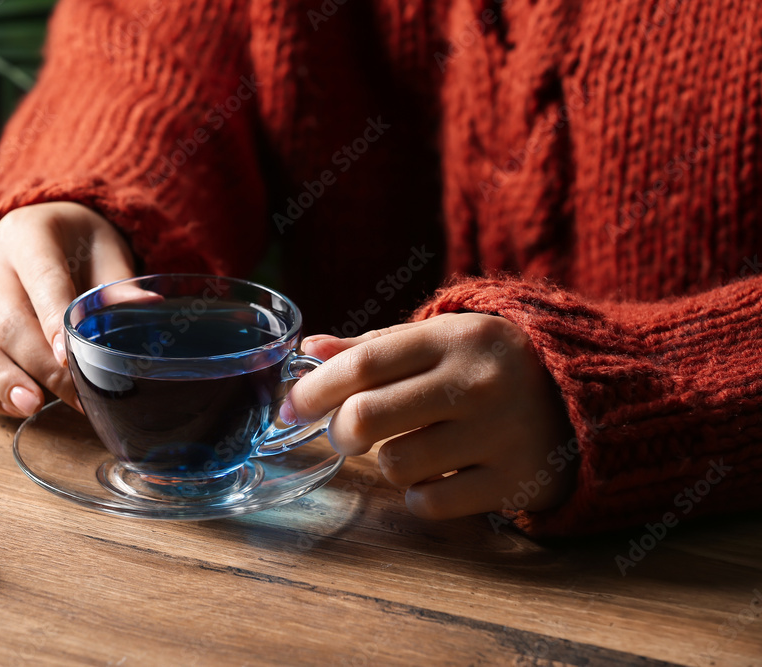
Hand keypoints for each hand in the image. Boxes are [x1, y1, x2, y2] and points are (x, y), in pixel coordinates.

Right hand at [0, 202, 135, 416]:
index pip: (40, 279)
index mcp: (27, 234)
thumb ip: (118, 282)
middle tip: (70, 395)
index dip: (52, 321)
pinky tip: (14, 406)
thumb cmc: (79, 245)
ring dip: (1, 380)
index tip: (69, 358)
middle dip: (37, 364)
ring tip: (31, 407)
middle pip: (5, 320)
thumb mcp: (106, 251)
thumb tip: (147, 306)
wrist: (41, 233)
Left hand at [282, 314, 575, 519]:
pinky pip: (431, 503)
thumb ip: (373, 347)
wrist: (587, 396)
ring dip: (387, 463)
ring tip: (409, 448)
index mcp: (453, 338)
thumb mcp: (440, 340)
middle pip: (368, 417)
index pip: (363, 363)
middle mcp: (475, 383)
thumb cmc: (490, 365)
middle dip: (340, 431)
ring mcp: (498, 434)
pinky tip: (436, 475)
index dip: (313, 388)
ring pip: (395, 465)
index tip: (290, 407)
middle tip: (345, 434)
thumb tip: (309, 350)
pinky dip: (419, 496)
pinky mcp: (514, 481)